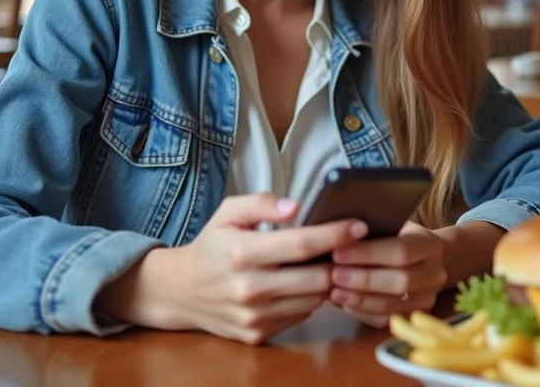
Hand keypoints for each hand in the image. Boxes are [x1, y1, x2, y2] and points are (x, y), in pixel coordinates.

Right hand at [102, 193, 367, 344]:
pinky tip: (301, 283)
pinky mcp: (257, 335)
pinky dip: (308, 299)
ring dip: (325, 281)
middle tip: (349, 247)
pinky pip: (300, 316)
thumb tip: (295, 207)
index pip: (299, 245)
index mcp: (240, 252)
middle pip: (315, 278)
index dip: (335, 235)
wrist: (180, 291)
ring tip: (324, 263)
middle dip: (339, 262)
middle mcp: (247, 288)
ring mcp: (253, 317)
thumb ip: (261, 203)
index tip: (358, 225)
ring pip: (313, 300)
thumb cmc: (212, 246)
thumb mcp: (228, 212)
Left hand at [327, 222, 446, 326]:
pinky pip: (385, 320)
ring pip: (392, 306)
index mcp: (430, 245)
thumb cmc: (399, 236)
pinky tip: (343, 303)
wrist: (423, 259)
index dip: (368, 253)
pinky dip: (361, 312)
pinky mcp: (411, 316)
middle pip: (400, 282)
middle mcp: (434, 275)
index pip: (401, 251)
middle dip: (364, 279)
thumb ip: (374, 230)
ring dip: (360, 299)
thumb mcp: (393, 225)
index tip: (338, 252)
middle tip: (334, 274)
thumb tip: (339, 236)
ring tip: (334, 291)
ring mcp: (426, 299)